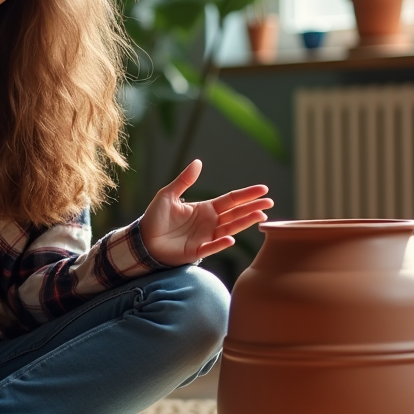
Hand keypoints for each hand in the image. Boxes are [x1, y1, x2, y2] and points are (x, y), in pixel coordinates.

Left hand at [139, 159, 272, 265]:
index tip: (263, 190)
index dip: (246, 195)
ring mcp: (206, 237)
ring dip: (244, 223)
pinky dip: (221, 243)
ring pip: (230, 229)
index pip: (231, 200)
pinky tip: (231, 238)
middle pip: (236, 213)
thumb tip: (198, 162)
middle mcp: (210, 223)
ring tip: (260, 216)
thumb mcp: (167, 195)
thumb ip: (184, 180)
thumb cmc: (155, 218)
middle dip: (253, 207)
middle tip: (270, 202)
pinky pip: (212, 247)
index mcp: (205, 208)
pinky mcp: (197, 251)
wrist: (143, 241)